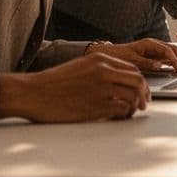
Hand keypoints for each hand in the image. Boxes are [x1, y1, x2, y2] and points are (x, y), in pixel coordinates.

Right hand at [0, 53, 150, 121]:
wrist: (32, 93)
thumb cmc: (52, 84)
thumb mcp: (79, 67)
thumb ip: (99, 71)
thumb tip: (118, 83)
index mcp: (100, 59)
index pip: (132, 68)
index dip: (140, 82)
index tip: (141, 91)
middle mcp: (104, 70)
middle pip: (138, 81)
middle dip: (144, 94)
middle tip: (143, 104)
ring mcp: (102, 87)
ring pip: (133, 96)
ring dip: (135, 106)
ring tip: (128, 113)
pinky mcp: (97, 105)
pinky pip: (122, 109)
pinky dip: (124, 115)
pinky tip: (118, 118)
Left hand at [94, 38, 176, 74]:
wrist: (109, 54)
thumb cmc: (118, 55)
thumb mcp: (131, 60)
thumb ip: (146, 62)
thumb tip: (160, 65)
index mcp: (149, 43)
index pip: (167, 50)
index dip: (175, 60)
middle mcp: (154, 45)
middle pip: (173, 50)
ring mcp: (154, 50)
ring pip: (172, 53)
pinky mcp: (153, 56)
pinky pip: (166, 58)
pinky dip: (174, 63)